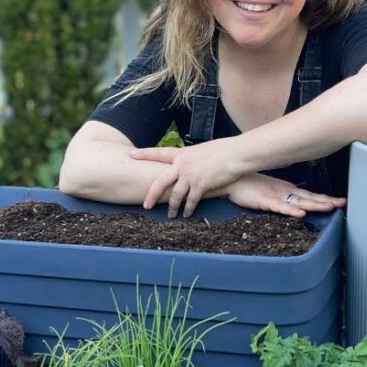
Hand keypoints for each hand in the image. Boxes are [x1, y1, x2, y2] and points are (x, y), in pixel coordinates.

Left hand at [131, 139, 247, 217]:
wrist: (235, 154)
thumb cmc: (223, 150)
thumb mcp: (202, 150)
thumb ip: (191, 158)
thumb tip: (188, 164)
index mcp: (181, 154)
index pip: (158, 153)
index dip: (143, 154)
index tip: (130, 155)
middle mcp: (182, 164)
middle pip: (160, 182)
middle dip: (151, 195)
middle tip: (145, 205)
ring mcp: (190, 175)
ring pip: (175, 195)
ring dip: (172, 207)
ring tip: (170, 216)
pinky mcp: (200, 185)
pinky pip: (190, 201)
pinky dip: (188, 209)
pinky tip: (187, 215)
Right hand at [226, 173, 345, 217]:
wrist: (232, 178)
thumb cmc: (249, 185)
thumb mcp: (271, 191)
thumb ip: (283, 197)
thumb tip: (295, 203)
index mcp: (288, 190)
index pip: (310, 195)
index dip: (325, 198)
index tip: (340, 202)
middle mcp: (285, 192)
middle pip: (309, 198)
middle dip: (326, 201)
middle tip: (342, 203)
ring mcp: (275, 196)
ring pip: (299, 201)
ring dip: (314, 204)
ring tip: (328, 207)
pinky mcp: (264, 201)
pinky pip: (280, 207)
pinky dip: (291, 210)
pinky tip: (300, 213)